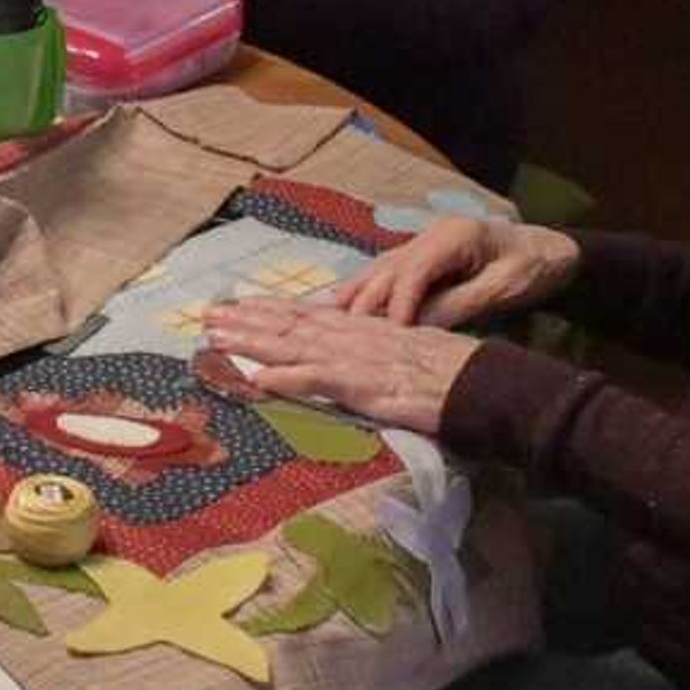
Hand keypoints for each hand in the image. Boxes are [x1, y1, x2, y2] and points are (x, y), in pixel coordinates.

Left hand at [198, 299, 479, 435]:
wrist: (483, 381)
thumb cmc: (451, 371)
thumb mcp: (407, 352)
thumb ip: (376, 350)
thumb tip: (352, 354)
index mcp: (363, 330)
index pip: (307, 315)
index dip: (269, 310)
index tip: (236, 305)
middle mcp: (352, 337)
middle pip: (289, 325)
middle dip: (246, 320)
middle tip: (206, 316)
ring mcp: (354, 359)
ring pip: (292, 346)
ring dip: (250, 342)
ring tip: (214, 338)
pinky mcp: (362, 384)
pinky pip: (315, 380)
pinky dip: (283, 379)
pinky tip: (255, 378)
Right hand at [336, 215, 580, 329]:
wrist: (554, 249)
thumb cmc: (534, 268)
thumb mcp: (502, 289)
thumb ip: (459, 305)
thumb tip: (416, 329)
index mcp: (453, 236)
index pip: (412, 272)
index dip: (396, 305)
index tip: (385, 337)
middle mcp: (430, 235)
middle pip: (387, 270)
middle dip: (363, 303)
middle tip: (340, 336)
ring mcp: (423, 242)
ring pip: (379, 268)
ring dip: (353, 295)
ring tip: (321, 318)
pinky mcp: (422, 255)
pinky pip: (385, 272)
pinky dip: (363, 289)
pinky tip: (339, 304)